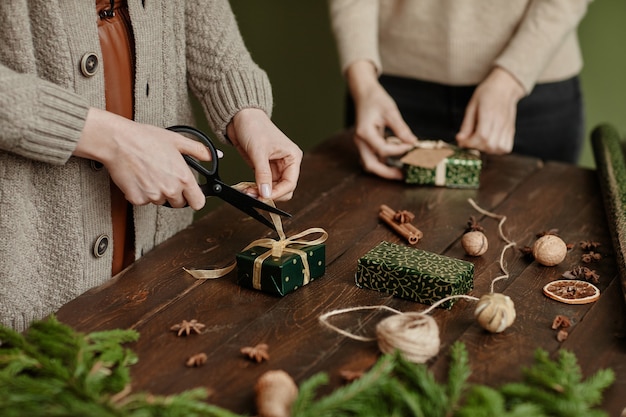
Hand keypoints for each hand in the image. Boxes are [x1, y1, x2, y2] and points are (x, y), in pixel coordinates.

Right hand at [74, 108, 211, 209]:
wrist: (119, 141)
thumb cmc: (145, 138)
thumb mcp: (177, 141)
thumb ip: (199, 150)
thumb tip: (214, 155)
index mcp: (183, 178)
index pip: (198, 203)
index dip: (195, 198)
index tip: (191, 194)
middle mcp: (170, 190)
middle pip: (179, 204)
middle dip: (174, 194)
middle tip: (165, 176)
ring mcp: (153, 196)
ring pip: (160, 201)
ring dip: (157, 192)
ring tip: (149, 173)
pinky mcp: (137, 199)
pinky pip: (143, 201)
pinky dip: (141, 192)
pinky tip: (139, 177)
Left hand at [226, 108, 301, 200]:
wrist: (240, 117)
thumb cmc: (254, 126)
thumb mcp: (259, 152)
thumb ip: (263, 174)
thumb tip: (266, 193)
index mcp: (292, 157)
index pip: (290, 183)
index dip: (278, 193)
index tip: (264, 197)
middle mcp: (286, 163)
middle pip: (283, 189)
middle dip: (269, 194)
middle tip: (255, 196)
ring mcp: (275, 167)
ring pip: (272, 189)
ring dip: (261, 193)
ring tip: (248, 192)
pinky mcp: (263, 169)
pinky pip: (263, 185)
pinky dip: (256, 189)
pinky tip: (247, 189)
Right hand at [346, 60, 417, 179]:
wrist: (364, 94)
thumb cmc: (376, 99)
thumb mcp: (391, 111)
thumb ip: (401, 129)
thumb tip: (413, 143)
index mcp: (364, 132)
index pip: (382, 149)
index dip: (399, 151)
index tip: (412, 148)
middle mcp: (360, 141)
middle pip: (370, 165)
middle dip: (386, 173)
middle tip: (403, 176)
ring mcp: (362, 144)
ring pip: (370, 164)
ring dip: (384, 171)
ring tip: (401, 172)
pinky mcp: (366, 144)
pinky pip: (373, 158)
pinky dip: (384, 164)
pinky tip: (396, 163)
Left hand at [456, 67, 524, 154]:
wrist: (505, 87)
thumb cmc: (487, 94)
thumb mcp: (472, 106)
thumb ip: (466, 124)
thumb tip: (459, 139)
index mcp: (489, 114)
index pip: (481, 136)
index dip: (469, 143)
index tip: (462, 141)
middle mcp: (500, 122)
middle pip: (489, 144)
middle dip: (476, 147)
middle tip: (469, 141)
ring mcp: (507, 127)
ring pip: (498, 148)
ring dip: (486, 149)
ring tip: (479, 142)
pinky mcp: (511, 131)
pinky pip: (506, 148)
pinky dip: (496, 149)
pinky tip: (489, 143)